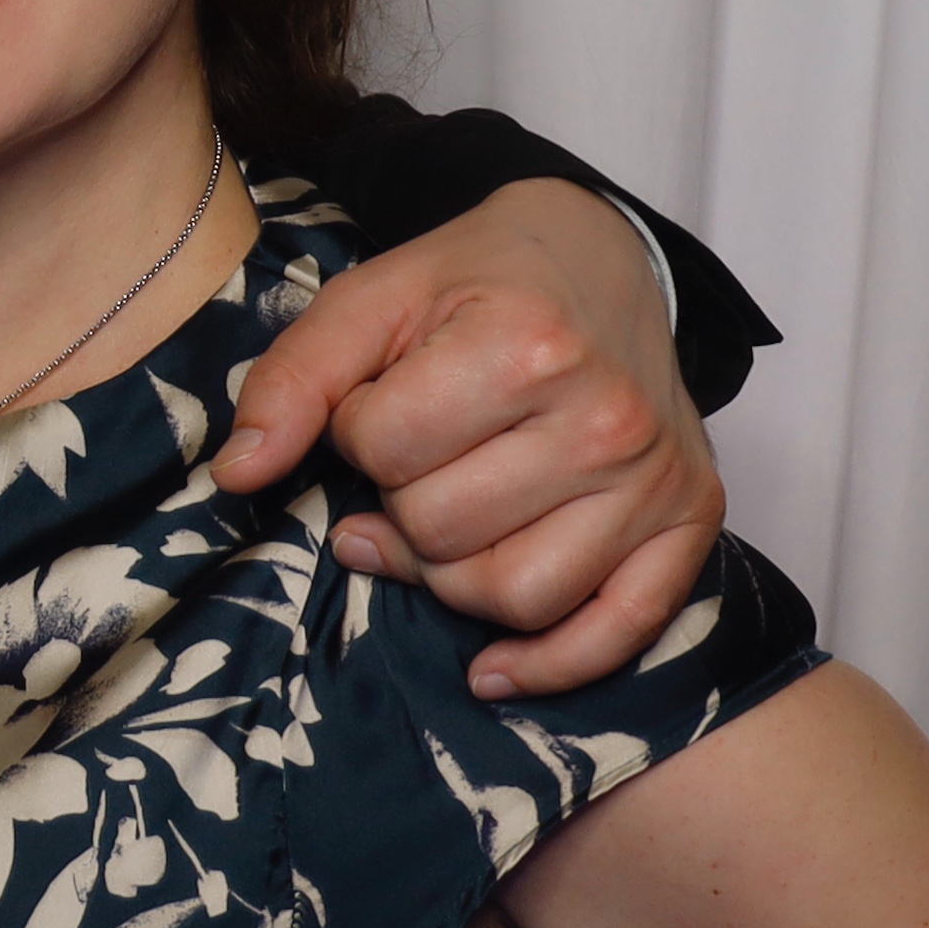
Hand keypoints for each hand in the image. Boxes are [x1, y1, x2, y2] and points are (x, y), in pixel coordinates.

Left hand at [212, 177, 722, 691]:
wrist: (603, 257)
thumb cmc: (480, 283)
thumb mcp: (373, 297)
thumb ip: (294, 378)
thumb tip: (238, 475)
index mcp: (527, 343)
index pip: (384, 450)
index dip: (358, 434)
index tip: (386, 401)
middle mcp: (605, 416)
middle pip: (442, 531)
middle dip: (401, 503)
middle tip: (420, 458)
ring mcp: (654, 477)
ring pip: (512, 595)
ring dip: (452, 577)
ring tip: (445, 524)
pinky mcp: (690, 522)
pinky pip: (617, 633)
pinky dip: (549, 666)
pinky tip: (492, 670)